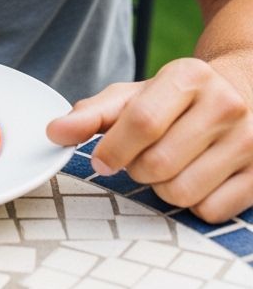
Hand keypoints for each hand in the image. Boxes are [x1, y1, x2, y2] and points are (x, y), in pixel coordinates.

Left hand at [46, 57, 252, 222]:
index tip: (101, 160)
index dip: (113, 149)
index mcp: (189, 76)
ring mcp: (248, 141)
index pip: (142, 121)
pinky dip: (194, 204)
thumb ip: (95, 113)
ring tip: (171, 166)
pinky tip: (197, 178)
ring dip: (163, 189)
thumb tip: (54, 132)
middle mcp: (224, 105)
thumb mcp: (139, 94)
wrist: (244, 91)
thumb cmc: (181, 98)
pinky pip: (210, 212)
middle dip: (138, 169)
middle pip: (158, 164)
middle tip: (142, 158)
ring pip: (182, 193)